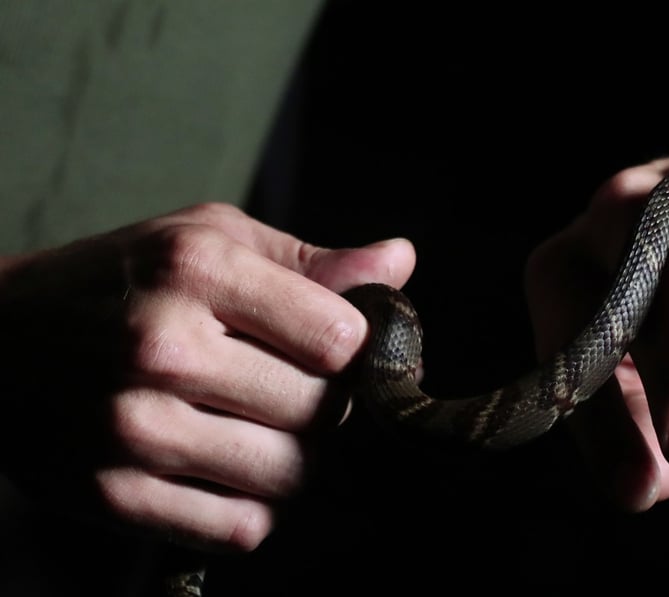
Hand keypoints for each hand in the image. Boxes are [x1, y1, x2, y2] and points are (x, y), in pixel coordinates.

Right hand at [0, 203, 414, 550]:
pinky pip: (240, 528)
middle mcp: (162, 347)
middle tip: (296, 395)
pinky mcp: (113, 495)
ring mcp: (133, 427)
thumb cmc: (120, 280)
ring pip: (289, 476)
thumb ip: (311, 260)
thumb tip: (400, 263)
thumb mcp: (208, 239)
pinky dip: (253, 509)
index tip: (330, 351)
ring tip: (264, 432)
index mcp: (195, 269)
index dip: (351, 350)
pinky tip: (230, 471)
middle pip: (321, 412)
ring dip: (295, 462)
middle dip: (326, 410)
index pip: (341, 337)